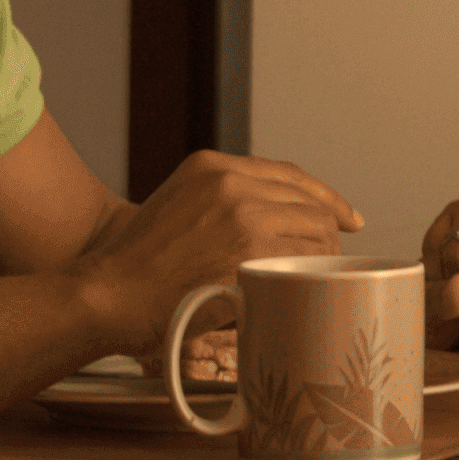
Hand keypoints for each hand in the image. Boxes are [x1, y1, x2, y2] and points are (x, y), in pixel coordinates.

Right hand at [73, 152, 359, 356]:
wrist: (110, 294)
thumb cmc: (138, 266)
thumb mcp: (177, 205)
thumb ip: (222, 202)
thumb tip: (276, 223)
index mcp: (212, 165)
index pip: (290, 175)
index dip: (326, 197)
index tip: (349, 218)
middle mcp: (231, 181)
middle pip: (309, 204)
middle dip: (327, 236)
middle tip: (331, 264)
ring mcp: (244, 215)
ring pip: (314, 233)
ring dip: (320, 260)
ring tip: (312, 284)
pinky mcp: (251, 252)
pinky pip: (304, 263)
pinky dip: (309, 280)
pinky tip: (302, 294)